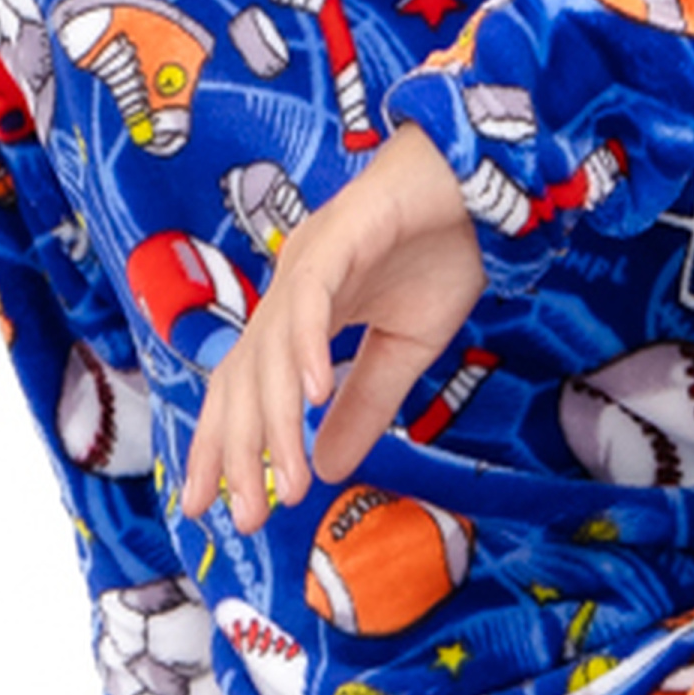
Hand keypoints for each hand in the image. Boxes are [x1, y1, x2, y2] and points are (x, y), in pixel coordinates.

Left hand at [182, 123, 483, 531]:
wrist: (481, 179)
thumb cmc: (443, 251)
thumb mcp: (407, 349)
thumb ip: (365, 404)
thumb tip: (328, 468)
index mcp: (298, 314)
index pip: (244, 388)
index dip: (223, 446)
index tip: (212, 507)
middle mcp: (289, 288)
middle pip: (244, 377)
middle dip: (238, 451)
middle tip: (248, 515)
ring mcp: (309, 259)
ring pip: (273, 349)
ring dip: (277, 418)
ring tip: (286, 477)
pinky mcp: (340, 234)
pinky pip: (313, 299)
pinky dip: (308, 346)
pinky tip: (314, 394)